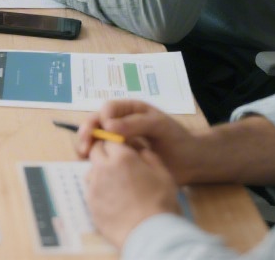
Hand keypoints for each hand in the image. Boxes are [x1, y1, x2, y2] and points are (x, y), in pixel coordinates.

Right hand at [74, 100, 201, 183]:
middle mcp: (120, 123)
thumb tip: (108, 125)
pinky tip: (89, 165)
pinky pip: (101, 156)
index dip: (101, 117)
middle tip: (85, 145)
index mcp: (130, 110)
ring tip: (83, 155)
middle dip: (87, 132)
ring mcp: (118, 141)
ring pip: (94, 139)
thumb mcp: (159, 126)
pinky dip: (92, 159)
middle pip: (95, 123)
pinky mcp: (118, 158)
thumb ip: (136, 123)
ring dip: (85, 145)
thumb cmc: (177, 139)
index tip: (103, 129)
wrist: (190, 163)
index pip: (108, 109)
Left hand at [86, 142, 180, 248]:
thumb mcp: (163, 175)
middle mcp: (104, 168)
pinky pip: (91, 189)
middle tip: (116, 162)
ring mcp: (94, 186)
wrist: (148, 233)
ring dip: (100, 171)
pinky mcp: (90, 203)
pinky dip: (98, 189)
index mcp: (122, 157)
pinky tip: (112, 198)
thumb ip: (150, 158)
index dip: (115, 142)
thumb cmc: (160, 203)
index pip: (110, 139)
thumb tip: (140, 150)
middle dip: (104, 152)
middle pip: (96, 151)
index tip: (120, 147)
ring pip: (91, 170)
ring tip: (115, 182)